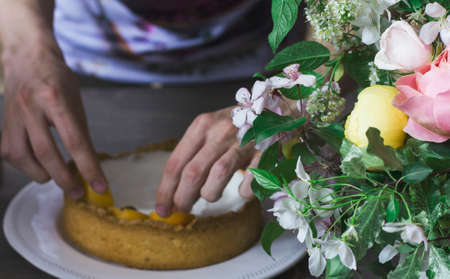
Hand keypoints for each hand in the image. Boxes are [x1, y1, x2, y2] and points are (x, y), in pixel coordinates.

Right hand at [1, 44, 106, 198]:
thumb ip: (80, 131)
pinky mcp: (2, 123)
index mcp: (56, 98)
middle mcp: (31, 106)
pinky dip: (26, 165)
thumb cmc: (57, 79)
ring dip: (42, 174)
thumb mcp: (75, 100)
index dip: (89, 167)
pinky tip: (38, 165)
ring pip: (23, 157)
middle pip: (47, 153)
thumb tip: (88, 165)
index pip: (76, 141)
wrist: (27, 56)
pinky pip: (11, 153)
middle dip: (64, 178)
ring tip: (56, 177)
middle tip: (77, 192)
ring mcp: (13, 114)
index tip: (100, 186)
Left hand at [155, 107, 259, 215]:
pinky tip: (241, 189)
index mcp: (202, 125)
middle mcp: (221, 131)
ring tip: (210, 195)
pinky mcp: (265, 153)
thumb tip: (174, 189)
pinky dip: (242, 191)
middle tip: (182, 208)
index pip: (175, 163)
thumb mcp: (211, 129)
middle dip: (183, 198)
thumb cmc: (238, 125)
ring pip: (218, 176)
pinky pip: (248, 182)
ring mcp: (244, 141)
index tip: (162, 208)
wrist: (277, 111)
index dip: (165, 190)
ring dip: (210, 194)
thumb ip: (193, 153)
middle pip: (193, 173)